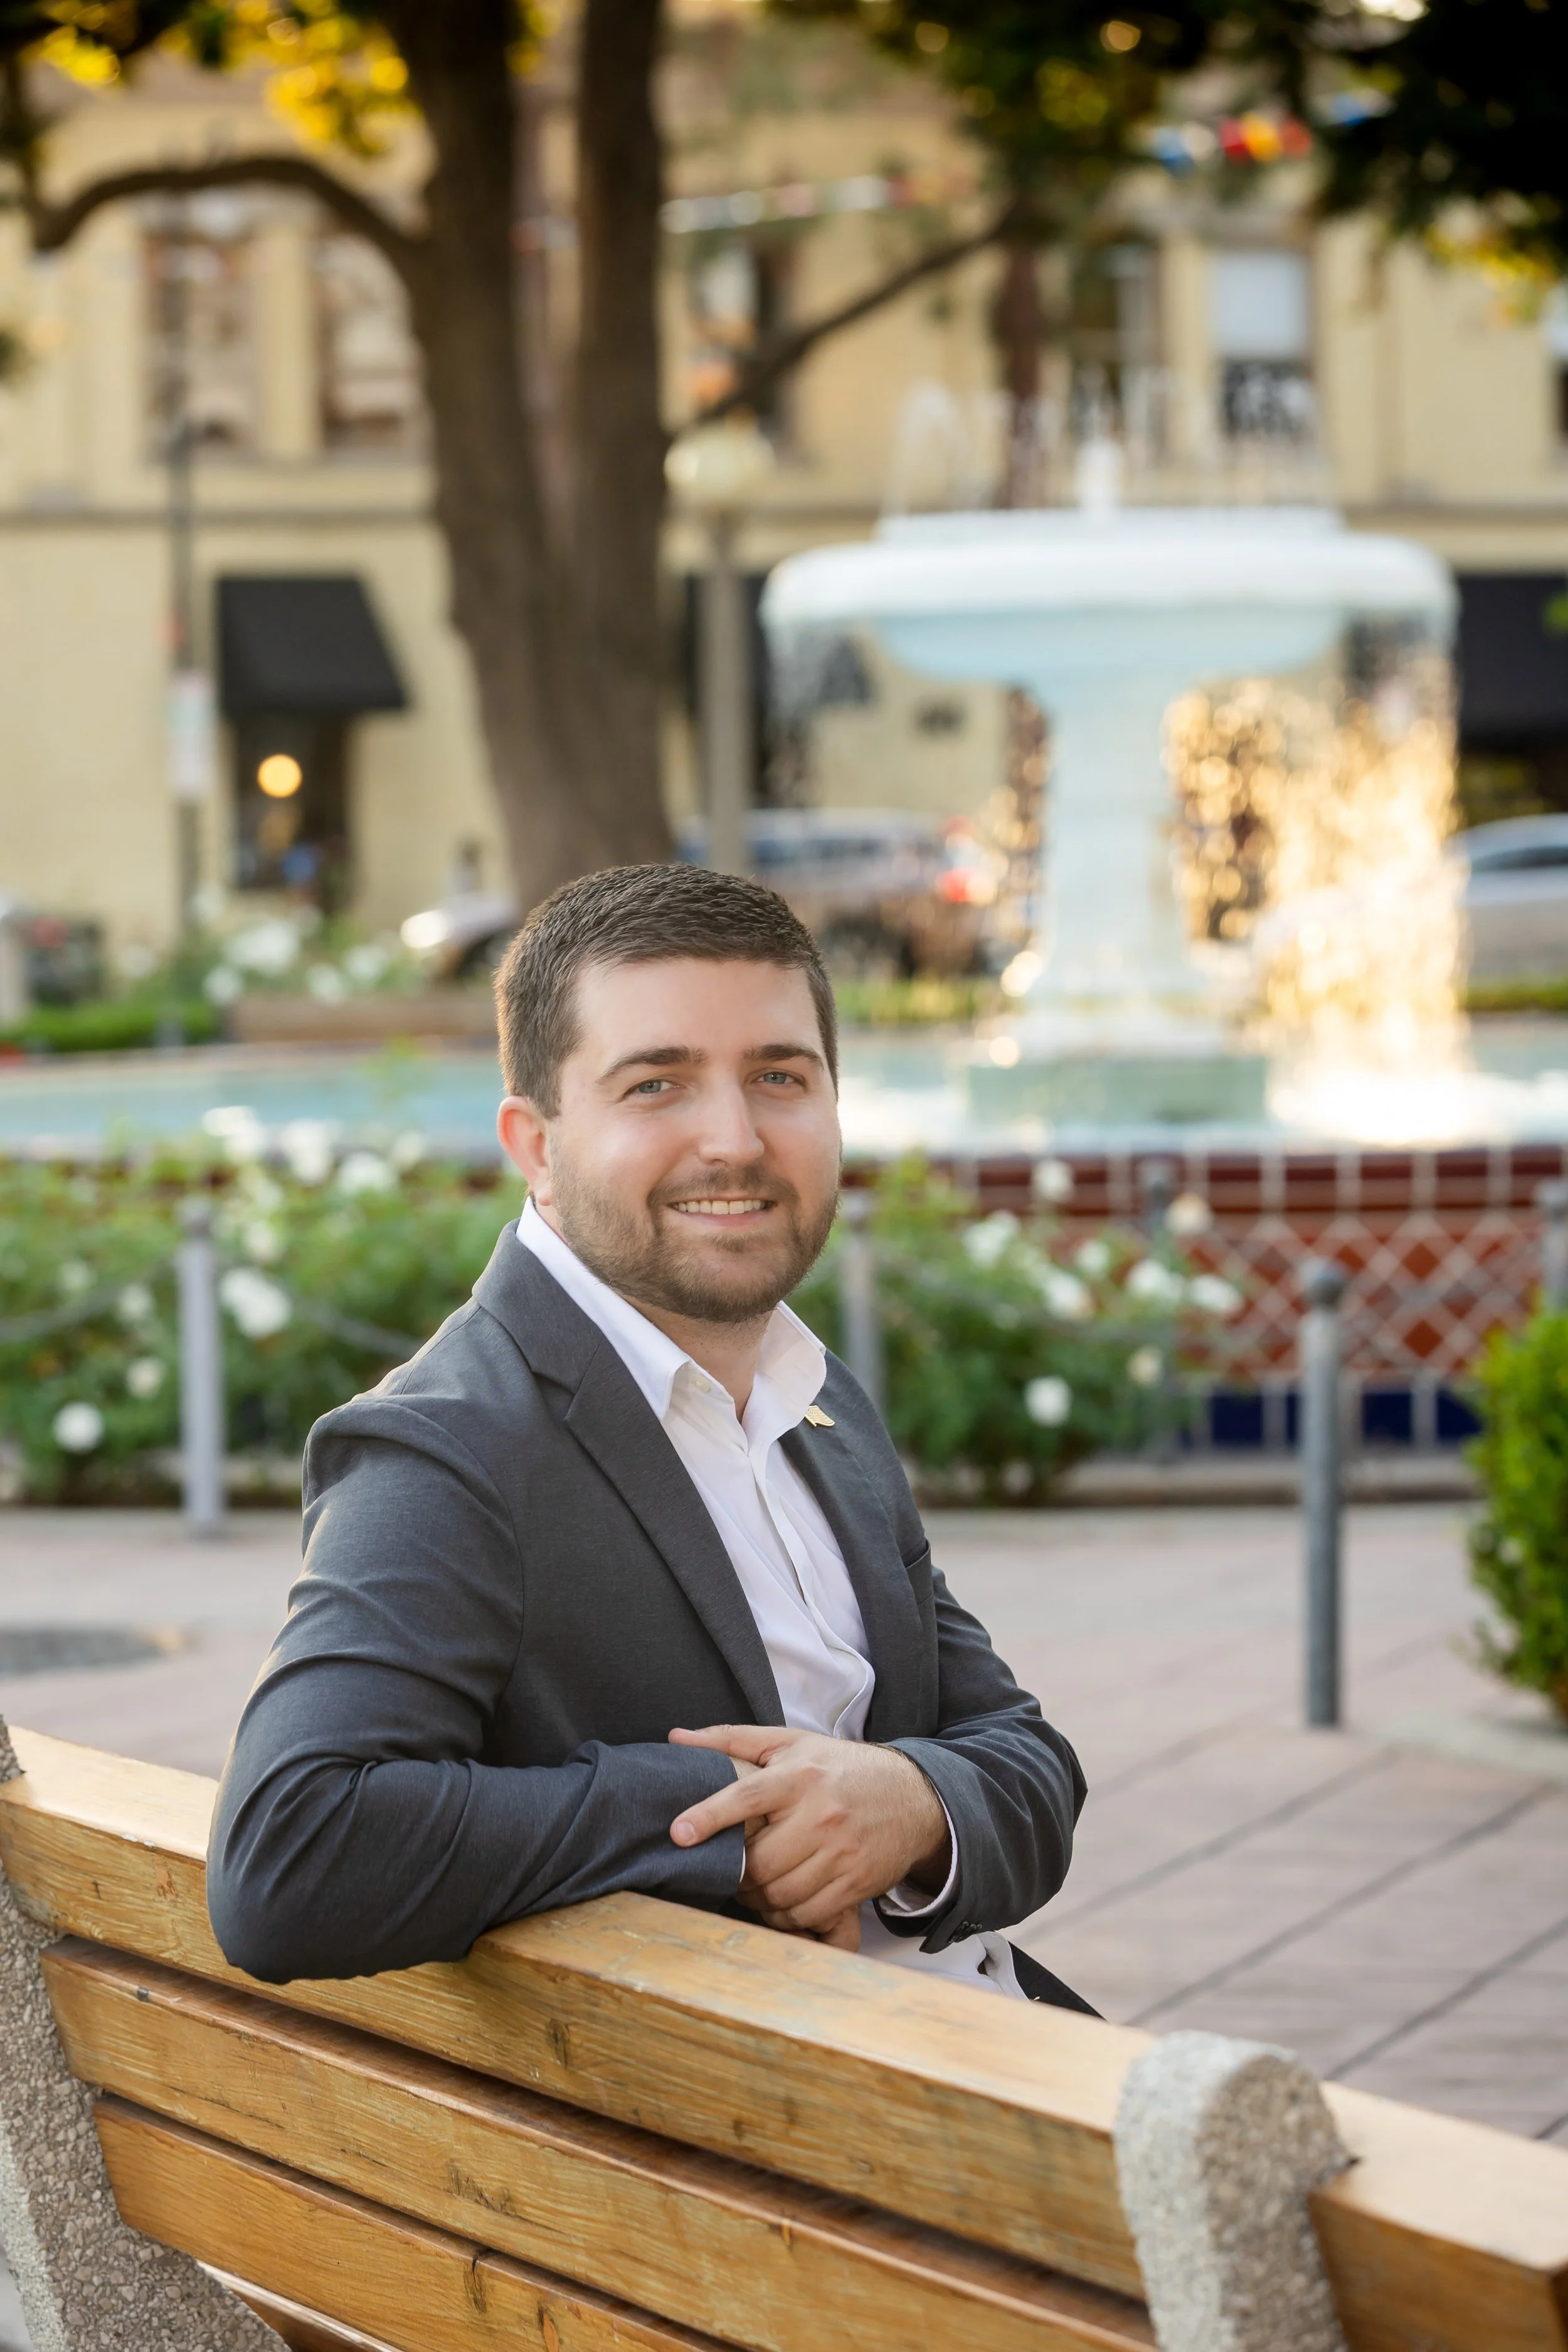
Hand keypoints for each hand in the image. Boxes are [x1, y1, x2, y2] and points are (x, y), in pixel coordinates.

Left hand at [667, 1724, 949, 1939]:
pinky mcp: (858, 1882)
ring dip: (757, 1898)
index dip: (709, 1815)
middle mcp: (822, 1814)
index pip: (747, 1796)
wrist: (913, 1796)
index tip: (680, 1833)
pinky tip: (781, 1900)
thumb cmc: (840, 1768)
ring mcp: (843, 1851)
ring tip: (754, 1885)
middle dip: (736, 1872)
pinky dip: (786, 1915)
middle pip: (760, 1861)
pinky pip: (808, 1913)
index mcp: (800, 1775)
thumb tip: (677, 1737)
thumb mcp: (791, 1743)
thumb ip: (732, 1740)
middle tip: (731, 1868)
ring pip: (780, 1893)